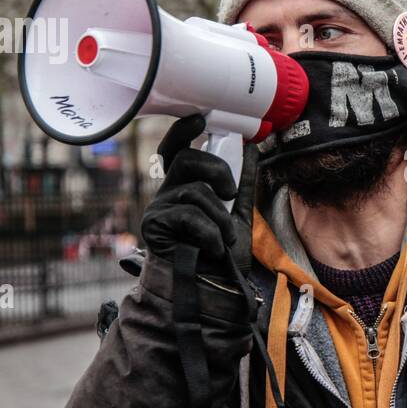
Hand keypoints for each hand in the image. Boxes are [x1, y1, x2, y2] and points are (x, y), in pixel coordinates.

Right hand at [141, 115, 238, 276]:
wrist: (212, 288)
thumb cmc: (221, 254)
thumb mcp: (238, 214)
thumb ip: (243, 184)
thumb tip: (252, 149)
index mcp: (185, 187)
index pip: (177, 150)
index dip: (183, 131)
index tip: (199, 119)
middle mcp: (168, 193)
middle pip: (185, 159)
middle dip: (215, 170)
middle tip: (230, 194)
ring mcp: (158, 209)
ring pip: (195, 191)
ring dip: (220, 217)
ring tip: (224, 238)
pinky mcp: (154, 226)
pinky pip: (189, 214)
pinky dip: (210, 232)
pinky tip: (214, 247)